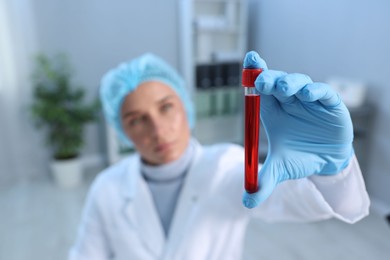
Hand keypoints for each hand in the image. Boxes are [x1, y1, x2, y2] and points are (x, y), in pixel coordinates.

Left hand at [242, 51, 353, 207]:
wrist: (326, 163)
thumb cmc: (299, 158)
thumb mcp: (280, 170)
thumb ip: (263, 182)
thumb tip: (246, 203)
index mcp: (273, 109)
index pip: (261, 86)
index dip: (254, 73)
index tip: (248, 62)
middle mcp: (289, 100)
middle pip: (277, 81)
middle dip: (269, 79)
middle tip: (262, 82)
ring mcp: (309, 100)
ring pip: (299, 83)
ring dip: (291, 83)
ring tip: (283, 89)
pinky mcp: (329, 104)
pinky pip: (323, 93)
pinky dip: (316, 92)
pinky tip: (308, 95)